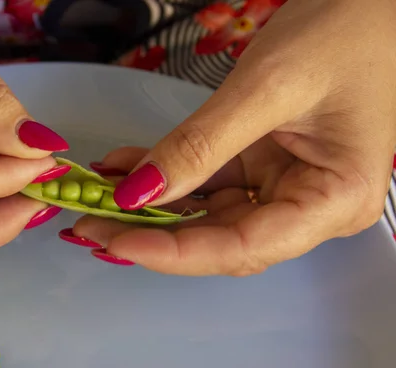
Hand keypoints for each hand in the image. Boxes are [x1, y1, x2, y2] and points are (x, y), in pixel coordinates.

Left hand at [67, 0, 395, 274]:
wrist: (367, 4)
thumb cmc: (346, 33)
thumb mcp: (265, 89)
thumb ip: (199, 146)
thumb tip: (139, 192)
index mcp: (334, 200)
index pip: (242, 247)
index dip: (174, 252)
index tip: (118, 240)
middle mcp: (310, 205)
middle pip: (218, 239)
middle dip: (151, 233)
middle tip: (91, 223)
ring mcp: (284, 187)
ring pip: (205, 215)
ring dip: (150, 205)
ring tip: (98, 196)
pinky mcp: (261, 166)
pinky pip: (205, 180)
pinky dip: (165, 174)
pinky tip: (125, 168)